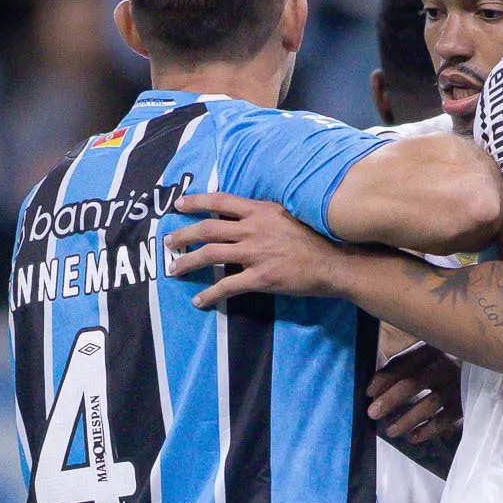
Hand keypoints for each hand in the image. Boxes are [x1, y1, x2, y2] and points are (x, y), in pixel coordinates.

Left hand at [164, 193, 346, 307]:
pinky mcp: (260, 278)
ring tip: (175, 269)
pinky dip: (209, 294)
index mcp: (259, 210)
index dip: (196, 201)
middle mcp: (252, 229)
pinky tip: (199, 301)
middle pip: (207, 228)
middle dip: (183, 235)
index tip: (179, 205)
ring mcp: (255, 254)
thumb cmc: (315, 238)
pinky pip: (227, 286)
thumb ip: (265, 214)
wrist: (334, 262)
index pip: (220, 200)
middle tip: (168, 243)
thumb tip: (247, 215)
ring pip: (211, 254)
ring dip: (188, 262)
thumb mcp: (289, 214)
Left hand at [368, 343, 461, 442]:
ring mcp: (456, 385)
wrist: (476, 363)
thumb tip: (372, 390)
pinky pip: (445, 420)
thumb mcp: (423, 358)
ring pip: (429, 404)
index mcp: (429, 350)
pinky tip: (412, 437)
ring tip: (390, 431)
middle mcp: (444, 366)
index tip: (368, 393)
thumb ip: (399, 367)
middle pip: (414, 383)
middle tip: (373, 413)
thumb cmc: (439, 364)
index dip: (384, 378)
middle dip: (391, 399)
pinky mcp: (464, 403)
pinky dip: (427, 430)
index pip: (403, 364)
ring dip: (407, 419)